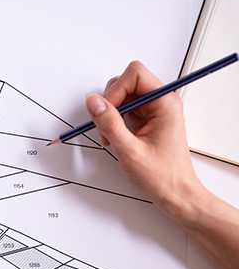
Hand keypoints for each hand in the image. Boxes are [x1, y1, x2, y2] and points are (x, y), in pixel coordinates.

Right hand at [85, 61, 205, 220]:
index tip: (106, 110)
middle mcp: (161, 102)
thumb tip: (93, 101)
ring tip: (110, 136)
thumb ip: (109, 123)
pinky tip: (114, 139)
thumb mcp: (130, 150)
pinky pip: (123, 110)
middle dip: (110, 102)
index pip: (135, 75)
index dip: (116, 90)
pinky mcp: (146, 120)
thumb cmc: (162, 176)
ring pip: (122, 97)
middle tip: (106, 125)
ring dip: (109, 114)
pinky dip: (113, 123)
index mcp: (165, 103)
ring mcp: (153, 111)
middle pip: (126, 83)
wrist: (175, 194)